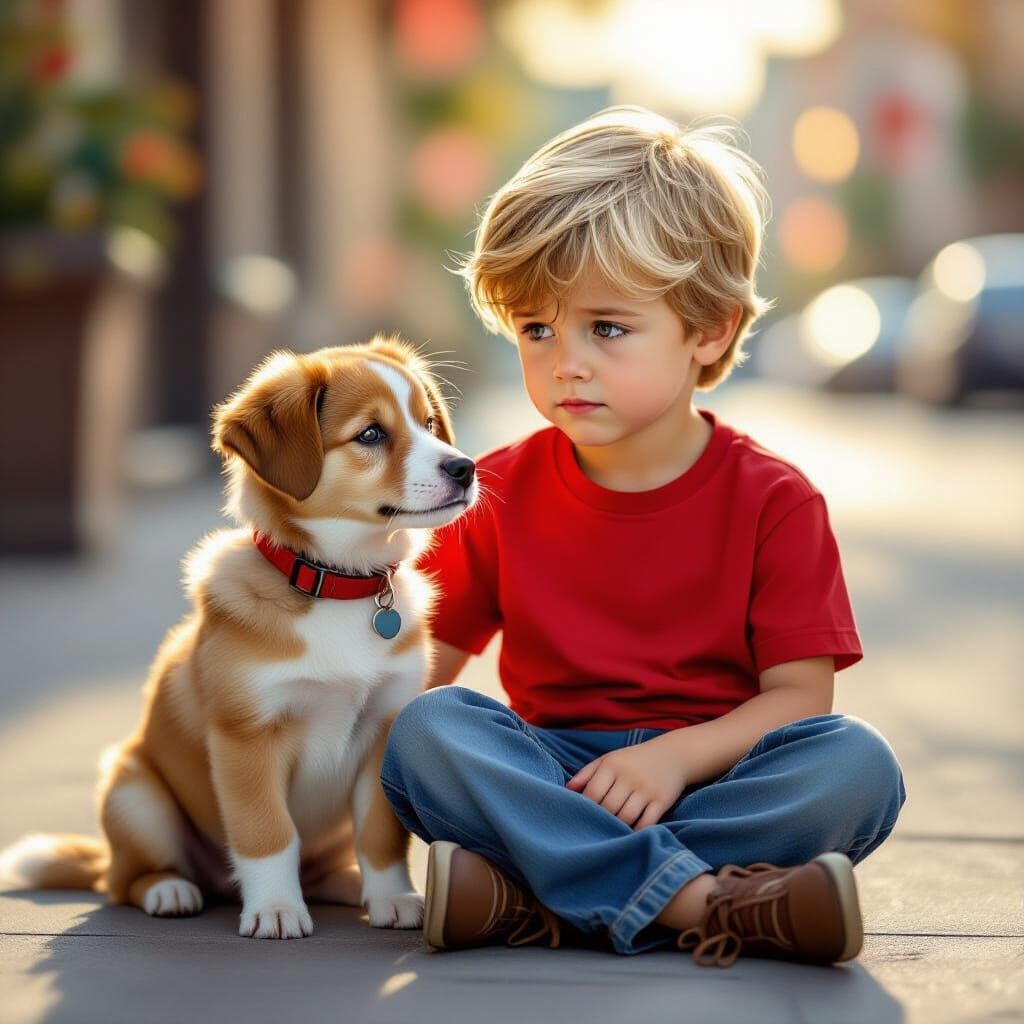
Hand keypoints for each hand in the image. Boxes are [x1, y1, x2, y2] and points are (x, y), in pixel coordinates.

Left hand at [565, 735, 687, 829]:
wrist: (673, 755)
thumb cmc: (634, 760)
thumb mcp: (609, 759)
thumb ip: (587, 773)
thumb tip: (566, 790)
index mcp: (612, 765)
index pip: (592, 793)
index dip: (586, 808)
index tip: (584, 817)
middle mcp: (629, 776)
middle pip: (608, 807)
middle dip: (602, 820)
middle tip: (597, 828)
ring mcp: (646, 789)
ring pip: (626, 817)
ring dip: (618, 827)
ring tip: (613, 832)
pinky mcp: (662, 800)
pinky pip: (647, 822)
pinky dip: (637, 830)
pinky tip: (631, 833)